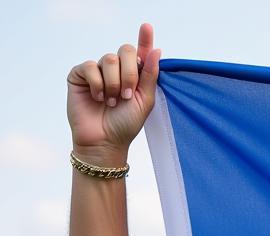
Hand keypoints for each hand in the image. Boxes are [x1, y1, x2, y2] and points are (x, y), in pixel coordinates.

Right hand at [67, 23, 160, 166]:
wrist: (105, 141)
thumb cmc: (126, 124)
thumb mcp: (144, 101)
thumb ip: (149, 75)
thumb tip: (156, 49)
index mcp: (134, 76)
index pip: (139, 53)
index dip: (144, 39)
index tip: (147, 26)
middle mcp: (116, 70)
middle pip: (125, 50)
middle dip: (130, 74)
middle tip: (127, 96)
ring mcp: (97, 71)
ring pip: (109, 59)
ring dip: (114, 84)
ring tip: (112, 102)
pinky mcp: (80, 75)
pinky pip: (90, 66)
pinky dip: (97, 84)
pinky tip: (98, 97)